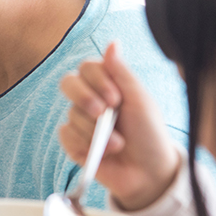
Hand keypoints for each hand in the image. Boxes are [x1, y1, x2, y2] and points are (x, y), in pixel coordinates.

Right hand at [59, 41, 180, 210]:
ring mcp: (79, 121)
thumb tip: (112, 43)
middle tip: (103, 113)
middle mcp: (90, 100)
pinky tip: (101, 152)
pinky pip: (66, 135)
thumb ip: (122, 72)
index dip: (97, 80)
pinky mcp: (73, 143)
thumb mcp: (140, 100)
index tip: (116, 98)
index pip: (86, 68)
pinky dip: (84, 143)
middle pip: (68, 83)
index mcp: (107, 85)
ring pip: (71, 114)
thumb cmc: (149, 134)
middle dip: (85, 98)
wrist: (149, 173)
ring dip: (97, 131)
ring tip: (118, 144)